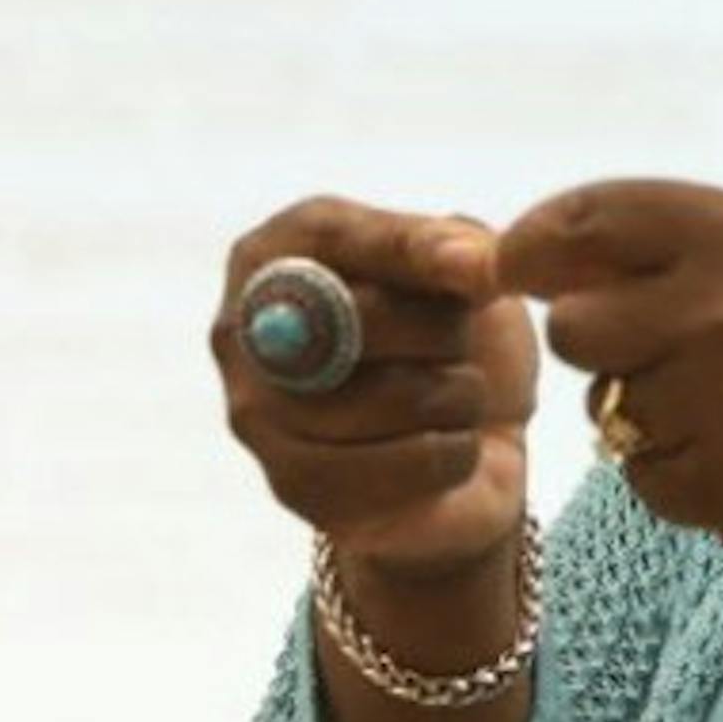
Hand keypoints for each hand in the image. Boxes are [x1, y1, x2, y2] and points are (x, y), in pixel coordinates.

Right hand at [211, 200, 536, 577]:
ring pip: (386, 398)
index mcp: (280, 250)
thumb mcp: (467, 270)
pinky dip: (452, 455)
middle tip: (461, 343)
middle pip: (357, 317)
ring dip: (457, 396)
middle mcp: (245, 328)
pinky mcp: (293, 486)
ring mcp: (256, 413)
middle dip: (444, 330)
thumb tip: (472, 265)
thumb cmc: (458, 336)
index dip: (411, 249)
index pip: (335, 236)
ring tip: (457, 396)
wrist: (477, 440)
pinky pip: (399, 465)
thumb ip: (461, 248)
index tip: (477, 268)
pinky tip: (453, 446)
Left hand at [484, 180, 722, 564]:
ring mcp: (716, 407)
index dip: (538, 238)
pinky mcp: (719, 489)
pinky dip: (680, 471)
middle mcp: (719, 314)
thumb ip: (704, 242)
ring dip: (647, 407)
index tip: (518, 258)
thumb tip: (575, 252)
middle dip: (598, 338)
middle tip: (658, 349)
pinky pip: (644, 477)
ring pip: (607, 408)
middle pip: (574, 326)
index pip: (592, 219)